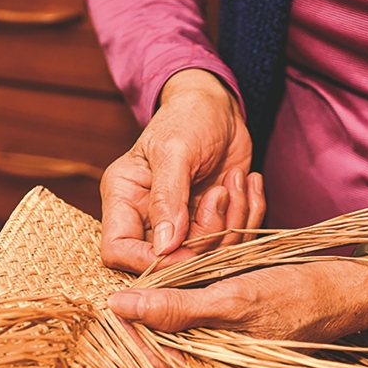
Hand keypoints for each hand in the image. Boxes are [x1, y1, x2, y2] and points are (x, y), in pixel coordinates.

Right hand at [100, 69, 264, 273]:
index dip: (151, 260)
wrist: (221, 107)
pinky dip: (248, 214)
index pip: (118, 251)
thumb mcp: (175, 150)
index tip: (185, 247)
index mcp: (124, 198)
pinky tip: (246, 183)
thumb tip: (163, 247)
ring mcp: (182, 224)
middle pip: (170, 260)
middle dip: (206, 236)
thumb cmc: (189, 117)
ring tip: (235, 180)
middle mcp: (148, 218)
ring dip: (233, 220)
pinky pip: (234, 239)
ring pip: (208, 254)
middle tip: (221, 193)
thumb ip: (167, 198)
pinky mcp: (212, 222)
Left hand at [107, 260, 367, 344]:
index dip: (131, 339)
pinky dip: (182, 315)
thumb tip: (122, 307)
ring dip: (160, 321)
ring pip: (177, 350)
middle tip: (127, 298)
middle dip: (145, 329)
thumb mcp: (234, 300)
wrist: (342, 293)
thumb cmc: (296, 298)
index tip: (116, 306)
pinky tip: (175, 295)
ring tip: (146, 294)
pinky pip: (196, 338)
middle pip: (163, 364)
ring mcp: (228, 367)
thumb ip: (177, 310)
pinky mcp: (233, 349)